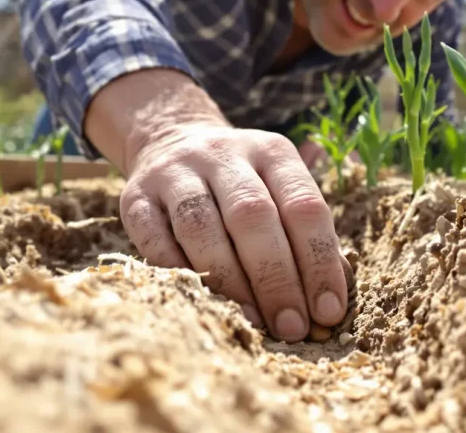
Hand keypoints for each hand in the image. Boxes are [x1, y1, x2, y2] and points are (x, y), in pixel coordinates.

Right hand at [119, 122, 351, 341]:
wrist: (171, 140)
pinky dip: (180, 273)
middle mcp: (223, 154)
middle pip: (253, 215)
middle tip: (291, 326)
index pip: (303, 206)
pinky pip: (154, 239)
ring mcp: (175, 172)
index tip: (328, 311)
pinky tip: (204, 302)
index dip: (319, 262)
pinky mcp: (136, 195)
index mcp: (271, 152)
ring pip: (201, 226)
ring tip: (253, 320)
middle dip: (276, 278)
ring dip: (230, 280)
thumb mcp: (280, 190)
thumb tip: (330, 299)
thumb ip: (307, 236)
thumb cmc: (242, 184)